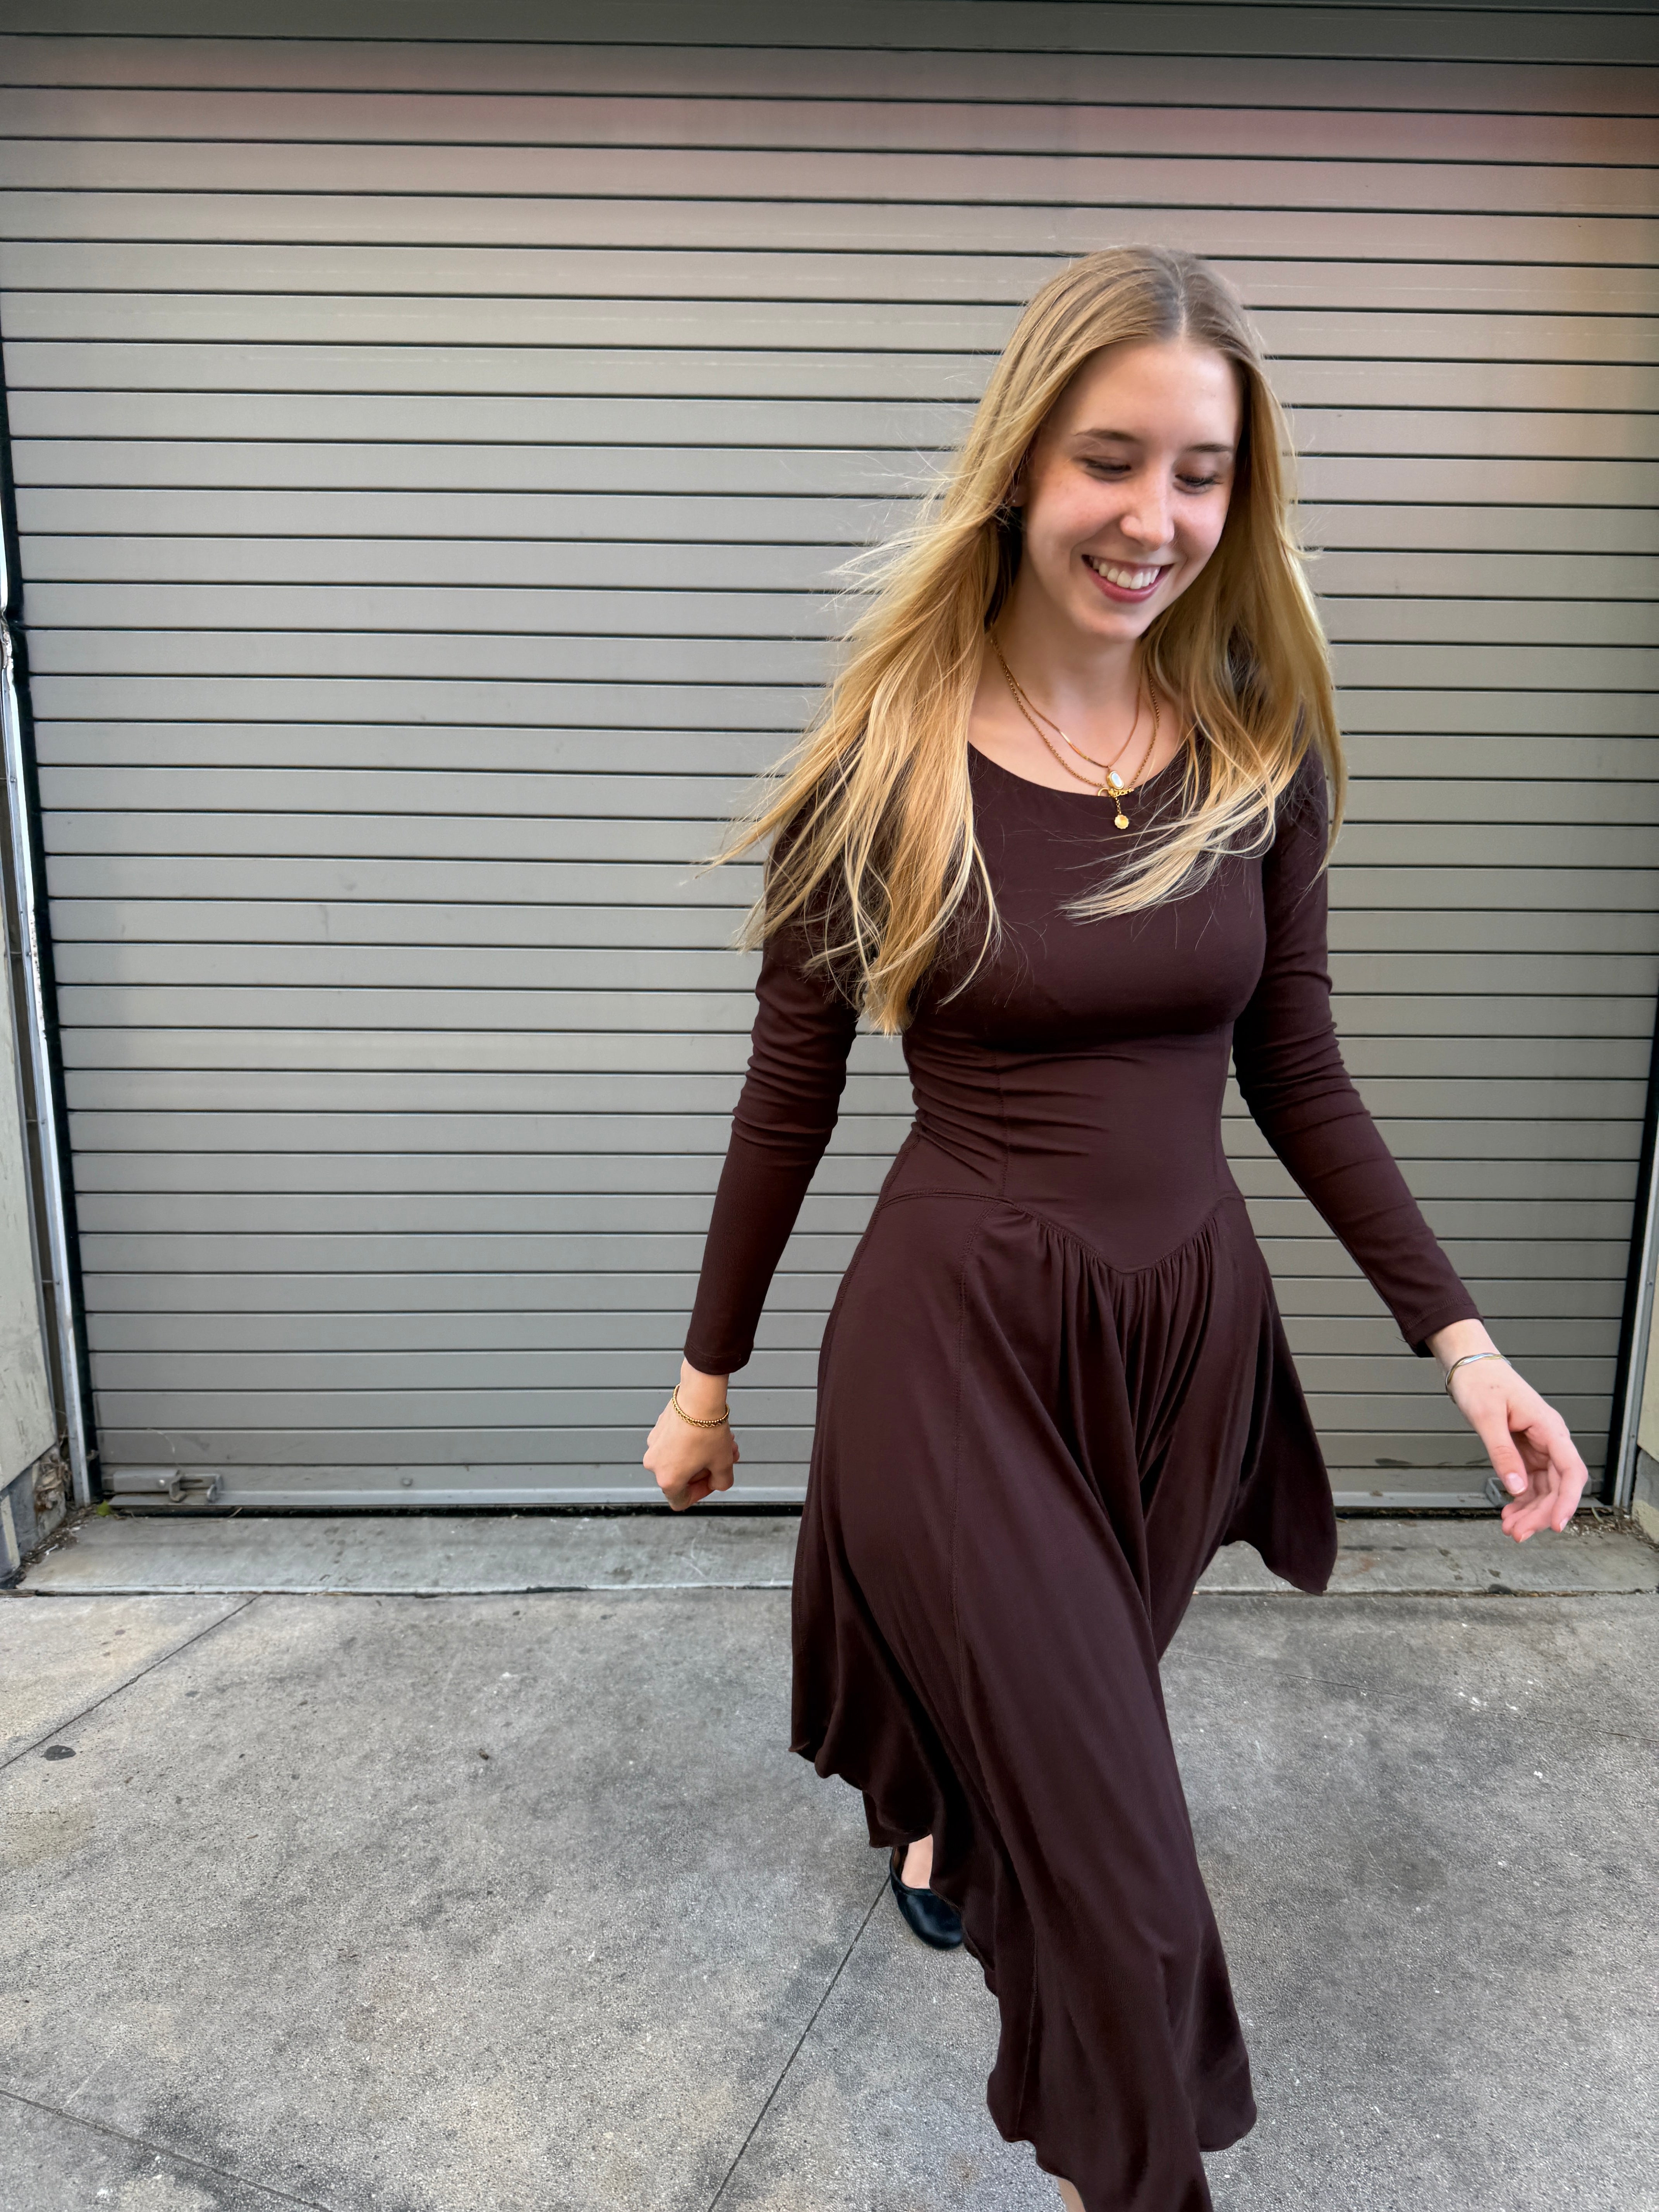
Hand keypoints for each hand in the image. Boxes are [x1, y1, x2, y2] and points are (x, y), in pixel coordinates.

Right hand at [643, 1361, 738, 1511]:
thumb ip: (721, 1482)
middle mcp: (655, 1464)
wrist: (699, 1397)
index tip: (714, 1480)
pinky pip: (675, 1443)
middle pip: (683, 1477)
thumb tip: (717, 1482)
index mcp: (668, 1479)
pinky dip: (691, 1442)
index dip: (701, 1493)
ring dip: (703, 1454)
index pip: (680, 1501)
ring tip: (725, 1441)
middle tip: (727, 1457)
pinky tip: (710, 1430)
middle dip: (707, 1468)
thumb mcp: (723, 1464)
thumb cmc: (709, 1432)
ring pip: (681, 1458)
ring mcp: (654, 1445)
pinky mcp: (658, 1428)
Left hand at [1430, 1324, 1587, 1541]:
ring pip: (1545, 1488)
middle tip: (1518, 1534)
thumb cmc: (1480, 1381)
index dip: (1567, 1501)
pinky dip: (1521, 1500)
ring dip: (1531, 1511)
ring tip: (1511, 1529)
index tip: (1557, 1525)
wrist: (1470, 1365)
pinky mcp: (1525, 1451)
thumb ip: (1502, 1453)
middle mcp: (1549, 1439)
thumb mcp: (1487, 1417)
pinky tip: (1510, 1513)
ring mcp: (1539, 1446)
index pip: (1571, 1470)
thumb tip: (1515, 1488)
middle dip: (1541, 1513)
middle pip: (1558, 1485)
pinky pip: (1530, 1482)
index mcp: (1549, 1427)